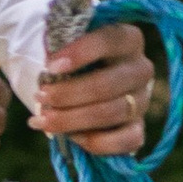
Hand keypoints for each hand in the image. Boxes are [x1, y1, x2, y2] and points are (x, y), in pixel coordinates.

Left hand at [32, 20, 152, 155]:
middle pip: (109, 84)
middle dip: (69, 93)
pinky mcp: (137, 128)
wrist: (77, 87)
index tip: (49, 66)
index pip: (110, 40)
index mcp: (127, 39)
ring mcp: (142, 100)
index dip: (80, 53)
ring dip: (73, 119)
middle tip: (40, 96)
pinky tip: (71, 137)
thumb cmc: (69, 62)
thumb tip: (46, 65)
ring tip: (43, 120)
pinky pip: (127, 141)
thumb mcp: (63, 47)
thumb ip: (57, 49)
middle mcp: (141, 69)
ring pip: (113, 112)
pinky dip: (96, 142)